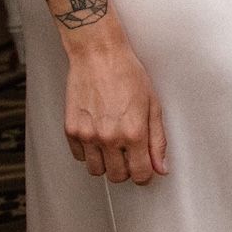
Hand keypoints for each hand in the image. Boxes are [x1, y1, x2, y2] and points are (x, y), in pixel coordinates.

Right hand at [64, 26, 167, 183]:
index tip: (144, 169)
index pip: (140, 174)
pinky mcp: (71, 129)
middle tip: (128, 154)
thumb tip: (160, 167)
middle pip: (117, 176)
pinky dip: (88, 151)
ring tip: (111, 145)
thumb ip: (157, 140)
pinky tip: (96, 135)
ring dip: (106, 163)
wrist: (98, 55)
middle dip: (126, 169)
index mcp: (134, 132)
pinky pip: (79, 156)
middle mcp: (110, 137)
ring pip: (96, 170)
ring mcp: (88, 135)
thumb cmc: (127, 73)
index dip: (144, 174)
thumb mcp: (153, 105)